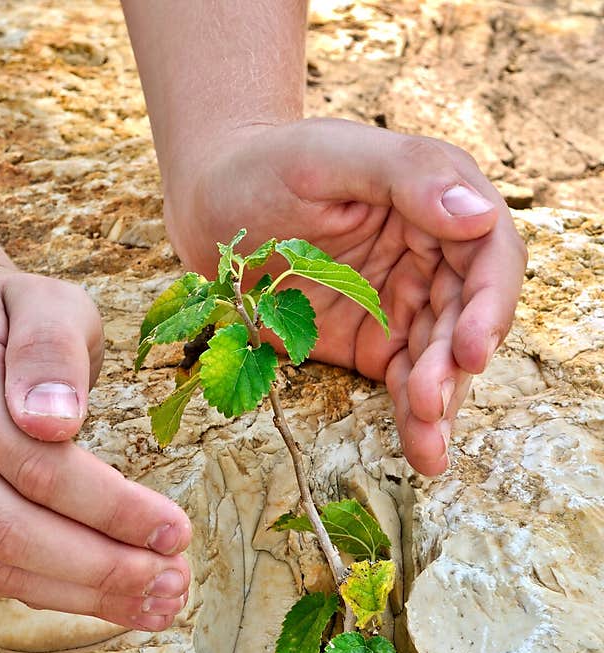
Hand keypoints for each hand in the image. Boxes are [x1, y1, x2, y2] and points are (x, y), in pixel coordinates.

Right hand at [0, 265, 191, 630]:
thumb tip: (56, 423)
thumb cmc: (4, 319)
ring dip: (83, 595)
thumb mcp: (43, 301)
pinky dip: (50, 595)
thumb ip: (53, 351)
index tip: (177, 530)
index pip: (35, 464)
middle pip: (10, 530)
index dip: (110, 508)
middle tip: (175, 580)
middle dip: (102, 567)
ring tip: (157, 601)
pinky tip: (109, 599)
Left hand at [165, 118, 527, 475]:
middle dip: (454, 367)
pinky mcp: (369, 341)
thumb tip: (476, 215)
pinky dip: (410, 413)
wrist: (210, 205)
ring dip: (440, 402)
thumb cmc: (265, 166)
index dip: (490, 305)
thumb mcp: (329, 155)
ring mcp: (398, 303)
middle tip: (429, 404)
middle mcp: (429, 256)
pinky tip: (421, 447)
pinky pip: (401, 380)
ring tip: (431, 450)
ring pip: (438, 359)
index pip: (488, 256)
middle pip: (465, 319)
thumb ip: (406, 175)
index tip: (471, 348)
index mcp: (434, 202)